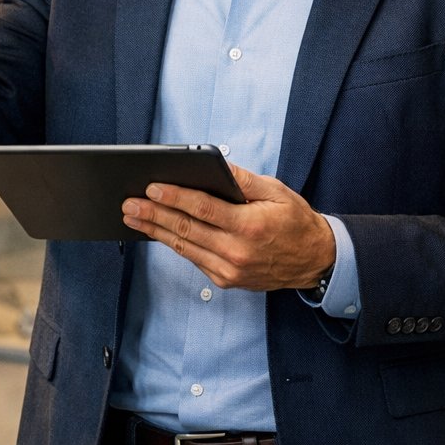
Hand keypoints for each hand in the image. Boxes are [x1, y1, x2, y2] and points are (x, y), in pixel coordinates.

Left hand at [121, 164, 335, 291]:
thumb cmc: (296, 221)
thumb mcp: (275, 192)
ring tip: (133, 216)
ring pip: (184, 247)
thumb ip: (242, 180)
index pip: (202, 209)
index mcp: (250, 226)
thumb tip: (214, 164)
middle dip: (154, 214)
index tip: (152, 187)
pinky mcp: (226, 280)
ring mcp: (230, 270)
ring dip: (155, 230)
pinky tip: (157, 231)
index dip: (174, 197)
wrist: (315, 261)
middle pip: (186, 230)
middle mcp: (237, 252)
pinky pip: (193, 259)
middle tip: (129, 203)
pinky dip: (173, 244)